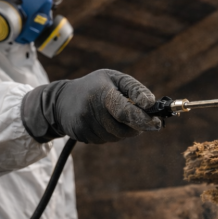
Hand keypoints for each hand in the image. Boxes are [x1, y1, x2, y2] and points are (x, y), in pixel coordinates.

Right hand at [21, 69, 161, 142]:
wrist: (60, 100)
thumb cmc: (94, 86)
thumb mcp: (113, 78)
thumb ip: (134, 89)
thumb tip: (152, 104)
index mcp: (102, 92)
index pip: (125, 111)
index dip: (143, 119)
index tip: (157, 123)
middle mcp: (92, 110)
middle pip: (124, 128)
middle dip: (138, 126)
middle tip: (147, 121)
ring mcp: (86, 125)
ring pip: (118, 136)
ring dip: (125, 130)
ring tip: (118, 116)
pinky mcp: (82, 135)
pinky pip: (107, 140)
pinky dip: (112, 133)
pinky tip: (105, 122)